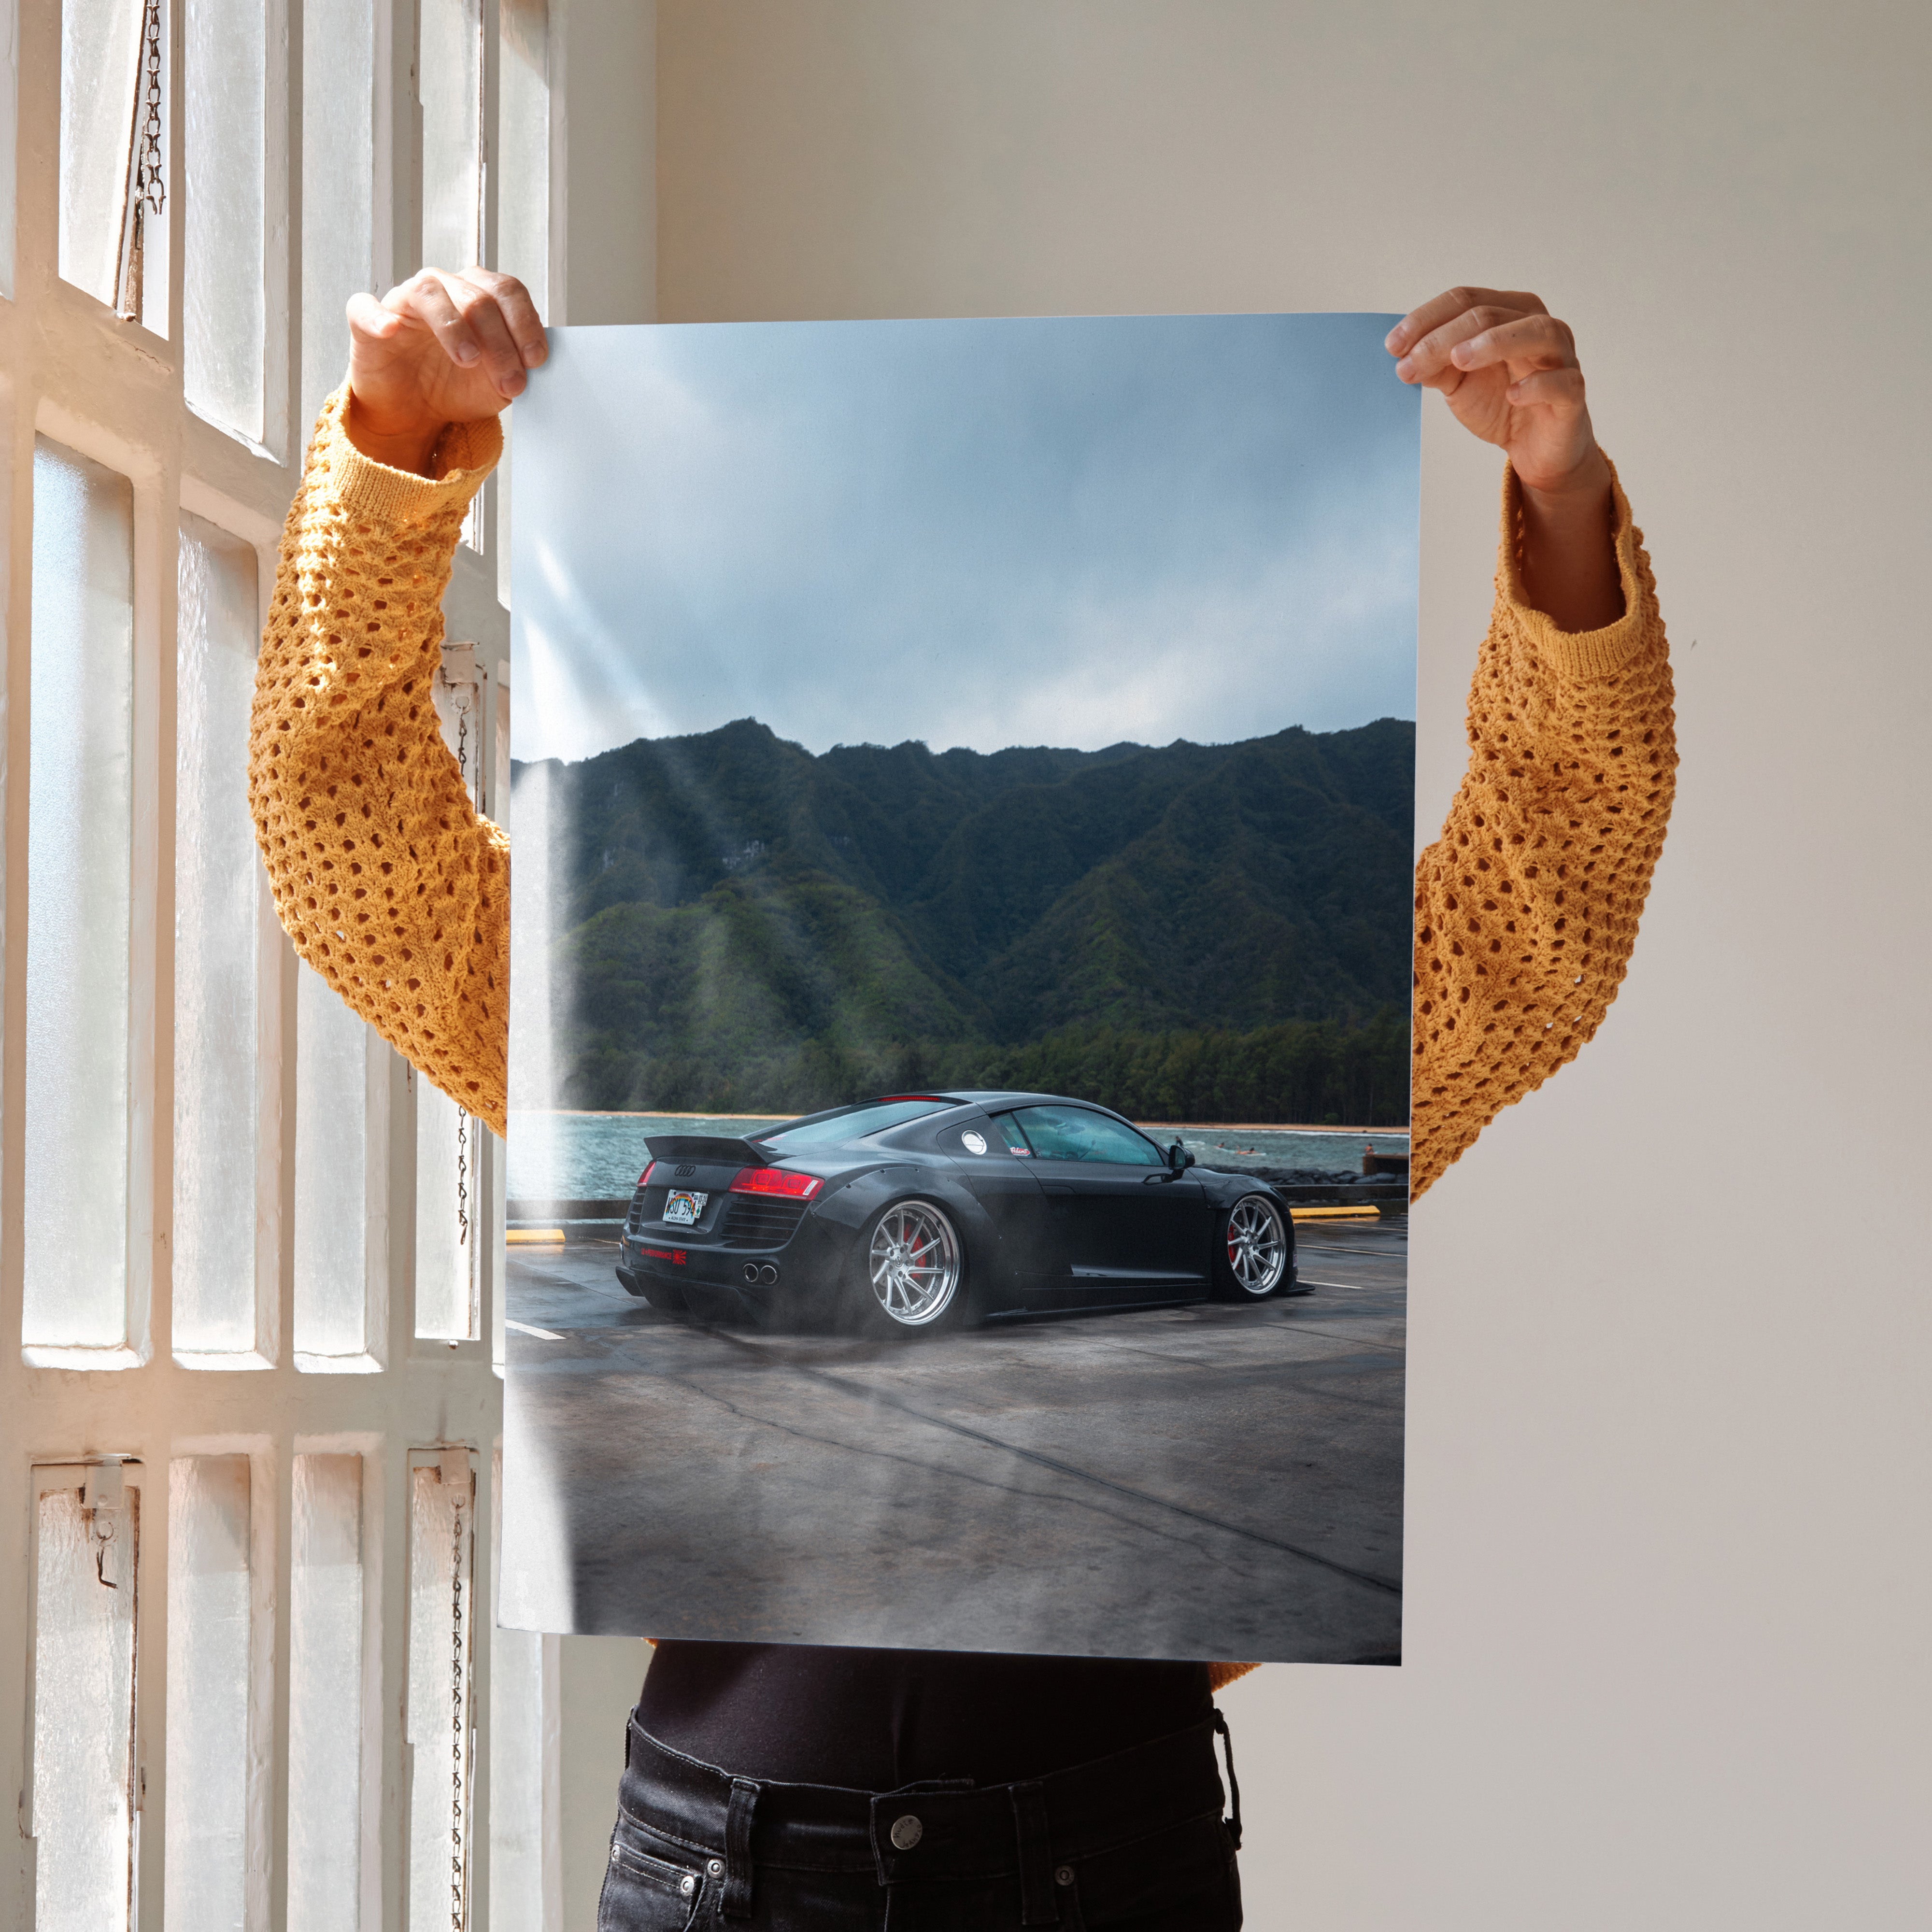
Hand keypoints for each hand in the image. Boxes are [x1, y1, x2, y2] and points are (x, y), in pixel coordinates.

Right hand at [343, 268, 546, 474]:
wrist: (414, 412)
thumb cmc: (457, 387)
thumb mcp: (497, 384)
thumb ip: (517, 368)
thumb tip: (534, 364)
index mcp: (479, 295)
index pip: (507, 292)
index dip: (525, 323)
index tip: (536, 360)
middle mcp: (444, 288)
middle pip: (477, 297)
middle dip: (500, 343)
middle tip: (510, 382)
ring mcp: (404, 301)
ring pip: (430, 293)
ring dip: (454, 327)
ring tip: (469, 360)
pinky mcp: (367, 320)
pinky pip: (365, 307)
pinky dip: (378, 316)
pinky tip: (391, 330)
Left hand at [1388, 287, 1621, 629]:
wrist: (1534, 448)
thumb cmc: (1500, 403)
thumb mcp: (1458, 383)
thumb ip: (1436, 365)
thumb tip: (1403, 355)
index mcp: (1508, 313)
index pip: (1465, 300)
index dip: (1426, 319)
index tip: (1392, 346)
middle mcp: (1538, 325)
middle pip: (1490, 314)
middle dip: (1443, 338)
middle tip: (1409, 363)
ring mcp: (1561, 357)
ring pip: (1535, 332)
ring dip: (1494, 343)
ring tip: (1458, 360)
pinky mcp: (1573, 393)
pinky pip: (1561, 382)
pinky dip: (1537, 385)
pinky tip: (1512, 394)